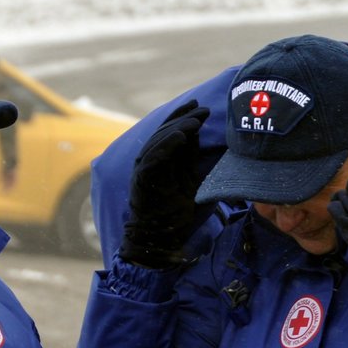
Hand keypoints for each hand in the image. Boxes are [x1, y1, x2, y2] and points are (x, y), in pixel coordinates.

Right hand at [118, 99, 219, 267]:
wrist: (160, 238)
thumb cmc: (177, 214)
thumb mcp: (192, 181)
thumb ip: (195, 161)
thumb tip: (206, 139)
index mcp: (162, 159)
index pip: (172, 132)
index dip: (185, 117)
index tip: (202, 108)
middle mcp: (150, 160)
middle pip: (166, 132)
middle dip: (185, 118)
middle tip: (203, 109)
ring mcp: (144, 169)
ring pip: (160, 141)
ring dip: (179, 128)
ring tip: (195, 121)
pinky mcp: (142, 179)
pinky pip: (154, 158)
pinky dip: (167, 146)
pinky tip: (181, 136)